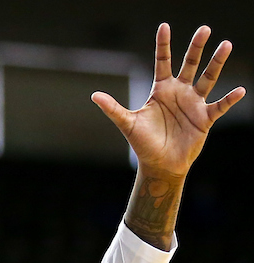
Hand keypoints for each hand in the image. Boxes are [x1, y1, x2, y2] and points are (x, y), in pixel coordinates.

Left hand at [92, 24, 244, 178]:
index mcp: (161, 90)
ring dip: (217, 63)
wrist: (160, 164)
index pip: (163, 62)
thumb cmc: (143, 143)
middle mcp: (180, 92)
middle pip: (190, 64)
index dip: (163, 45)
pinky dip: (230, 99)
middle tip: (204, 29)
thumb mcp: (127, 124)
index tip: (164, 26)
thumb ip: (113, 109)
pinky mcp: (205, 118)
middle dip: (196, 47)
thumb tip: (94, 96)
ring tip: (226, 44)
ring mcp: (194, 103)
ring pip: (208, 77)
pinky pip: (220, 105)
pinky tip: (240, 90)